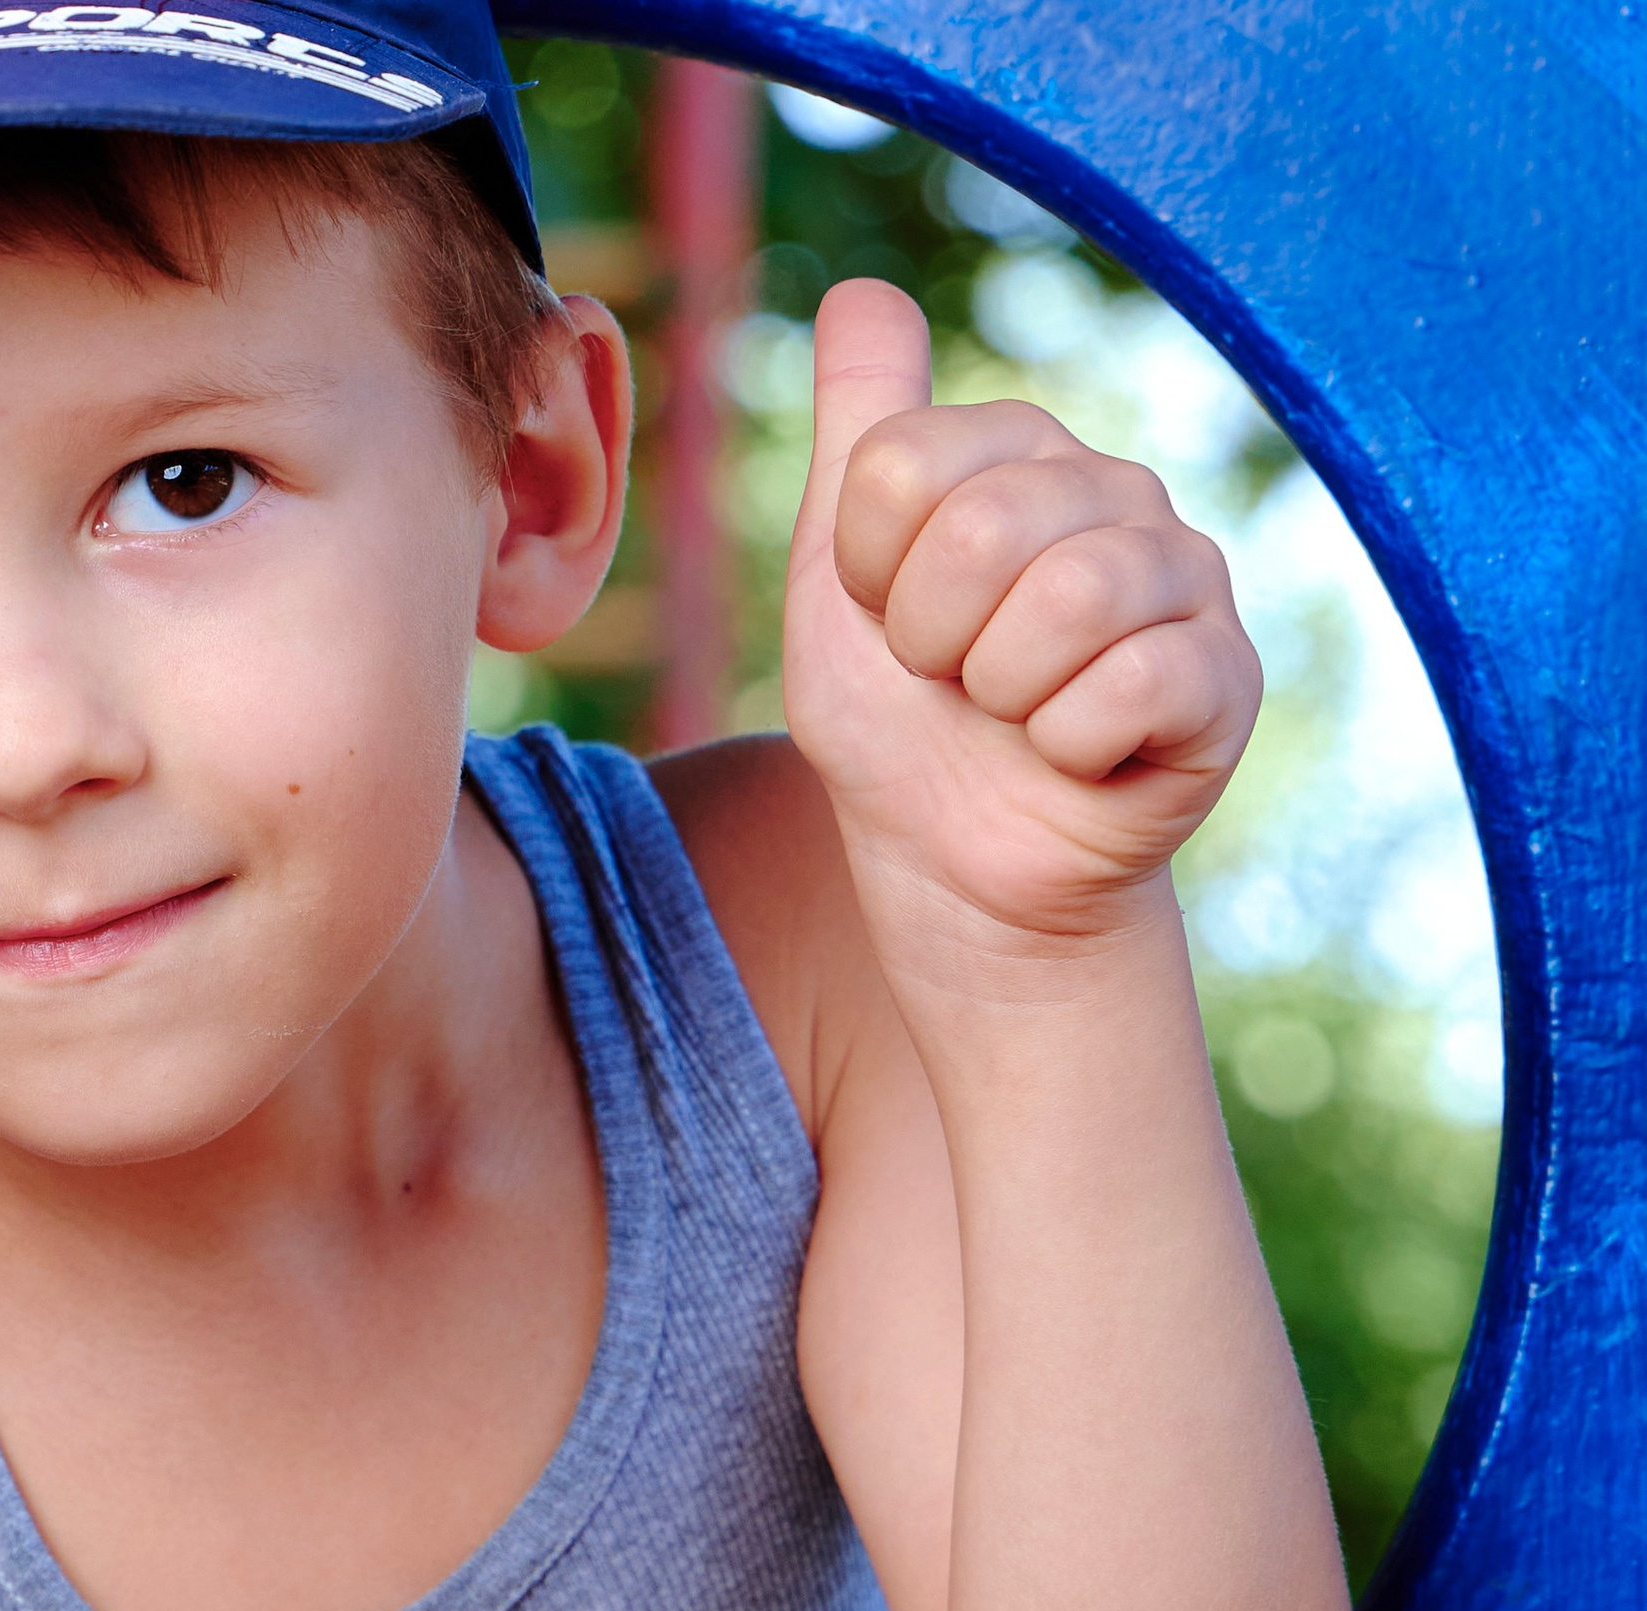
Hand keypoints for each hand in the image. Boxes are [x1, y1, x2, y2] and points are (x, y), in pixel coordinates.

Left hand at [782, 278, 1259, 954]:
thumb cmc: (900, 728)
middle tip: (955, 682)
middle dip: (930, 642)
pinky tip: (1076, 755)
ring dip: (1001, 694)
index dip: (866, 578)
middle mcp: (1113, 489)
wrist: (957, 873)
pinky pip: (1128, 686)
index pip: (899, 466)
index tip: (892, 624)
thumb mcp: (833, 582)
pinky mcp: (1226, 676)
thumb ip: (855, 434)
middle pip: (980, 529)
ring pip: (1066, 601)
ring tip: (1015, 717)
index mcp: (1016, 453)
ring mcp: (1183, 575)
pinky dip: (1067, 747)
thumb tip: (859, 287)